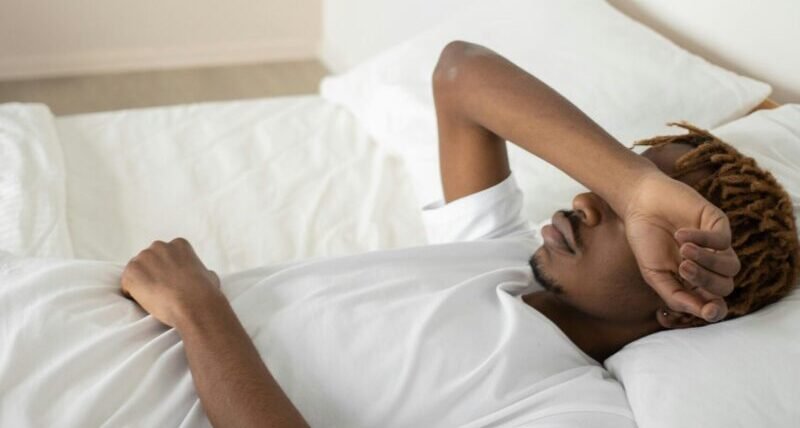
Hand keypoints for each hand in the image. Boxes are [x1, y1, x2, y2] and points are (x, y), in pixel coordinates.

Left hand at [121, 237, 221, 328]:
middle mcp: (159, 246)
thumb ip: (199, 270)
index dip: (166, 269)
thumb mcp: (210, 275)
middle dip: (151, 272)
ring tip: (153, 298)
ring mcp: (143, 258)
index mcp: (179, 244)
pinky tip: (145, 302)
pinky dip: (132, 294)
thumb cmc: (205, 293)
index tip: (171, 281)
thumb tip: (202, 274)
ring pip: (136, 271)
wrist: (194, 305)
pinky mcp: (131, 273)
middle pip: (148, 259)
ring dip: (141, 283)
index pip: (165, 254)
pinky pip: (126, 284)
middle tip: (160, 290)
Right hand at [623, 173, 740, 322]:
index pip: (714, 303)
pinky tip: (681, 233)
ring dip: (708, 261)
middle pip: (724, 286)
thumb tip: (704, 314)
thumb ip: (675, 296)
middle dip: (705, 280)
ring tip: (683, 249)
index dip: (716, 311)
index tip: (709, 311)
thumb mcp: (654, 274)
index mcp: (693, 281)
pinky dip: (703, 239)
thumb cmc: (645, 240)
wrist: (639, 205)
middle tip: (682, 267)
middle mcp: (709, 266)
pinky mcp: (718, 224)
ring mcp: (716, 245)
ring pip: (731, 266)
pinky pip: (723, 240)